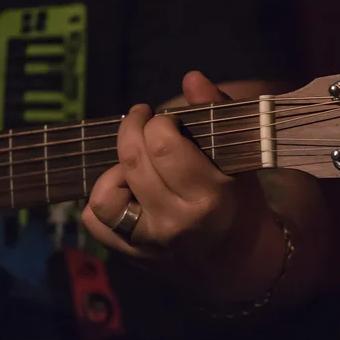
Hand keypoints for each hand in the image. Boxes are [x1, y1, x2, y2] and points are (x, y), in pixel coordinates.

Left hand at [82, 72, 330, 307]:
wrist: (240, 263)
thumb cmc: (243, 205)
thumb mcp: (240, 160)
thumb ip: (216, 114)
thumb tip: (191, 77)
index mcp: (208, 196)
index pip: (163, 143)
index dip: (158, 120)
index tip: (164, 117)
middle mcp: (175, 221)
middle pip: (133, 161)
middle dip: (133, 129)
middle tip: (144, 122)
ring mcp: (150, 242)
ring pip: (106, 194)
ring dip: (115, 168)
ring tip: (133, 162)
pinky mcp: (133, 254)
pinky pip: (96, 222)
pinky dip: (102, 200)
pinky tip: (125, 190)